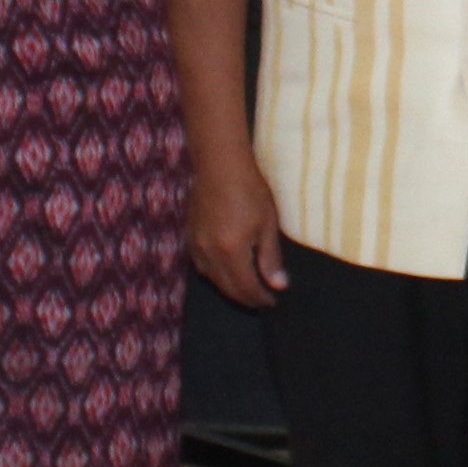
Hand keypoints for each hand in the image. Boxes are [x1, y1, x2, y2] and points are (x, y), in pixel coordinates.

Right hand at [189, 143, 288, 309]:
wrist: (219, 165)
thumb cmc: (250, 190)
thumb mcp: (267, 224)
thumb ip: (270, 257)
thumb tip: (278, 285)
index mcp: (231, 252)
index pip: (246, 288)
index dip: (260, 298)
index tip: (272, 301)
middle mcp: (209, 254)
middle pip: (226, 288)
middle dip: (245, 298)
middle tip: (261, 299)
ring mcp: (196, 246)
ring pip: (211, 279)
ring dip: (229, 287)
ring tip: (246, 287)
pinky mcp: (189, 236)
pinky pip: (201, 265)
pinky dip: (215, 273)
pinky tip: (226, 269)